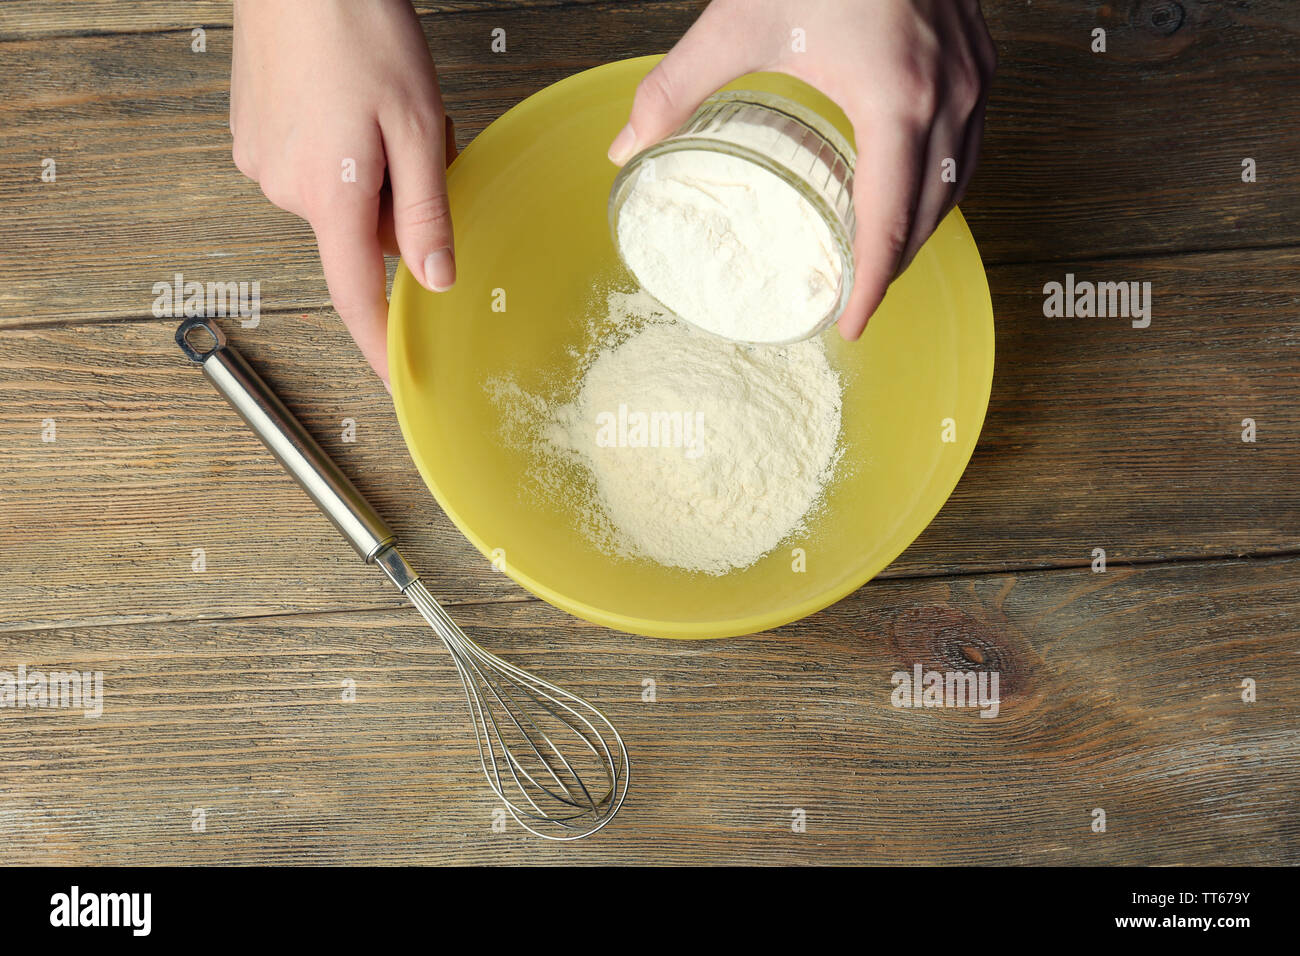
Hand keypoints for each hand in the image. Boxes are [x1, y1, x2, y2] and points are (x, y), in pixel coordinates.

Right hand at [231, 0, 456, 386]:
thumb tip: (436, 278)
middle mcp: (286, 189)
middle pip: (361, 236)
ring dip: (370, 173)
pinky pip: (312, 170)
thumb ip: (426, 212)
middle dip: (398, 206)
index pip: (355, 297)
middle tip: (418, 141)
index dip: (378, 343)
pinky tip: (346, 101)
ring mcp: (261, 163)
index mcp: (332, 196)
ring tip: (376, 108)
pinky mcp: (250, 138)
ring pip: (340, 201)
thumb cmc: (358, 28)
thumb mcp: (417, 126)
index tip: (397, 378)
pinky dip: (340, 151)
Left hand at [607, 0, 994, 339]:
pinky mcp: (977, 56)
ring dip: (923, 228)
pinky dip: (942, 180)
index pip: (889, 223)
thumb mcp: (740, 18)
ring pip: (958, 180)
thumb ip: (676, 88)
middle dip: (895, 267)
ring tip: (881, 258)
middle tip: (857, 302)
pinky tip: (908, 185)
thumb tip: (626, 146)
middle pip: (930, 214)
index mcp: (895, 102)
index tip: (848, 326)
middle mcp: (949, 97)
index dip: (869, 285)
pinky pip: (968, 141)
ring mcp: (972, 76)